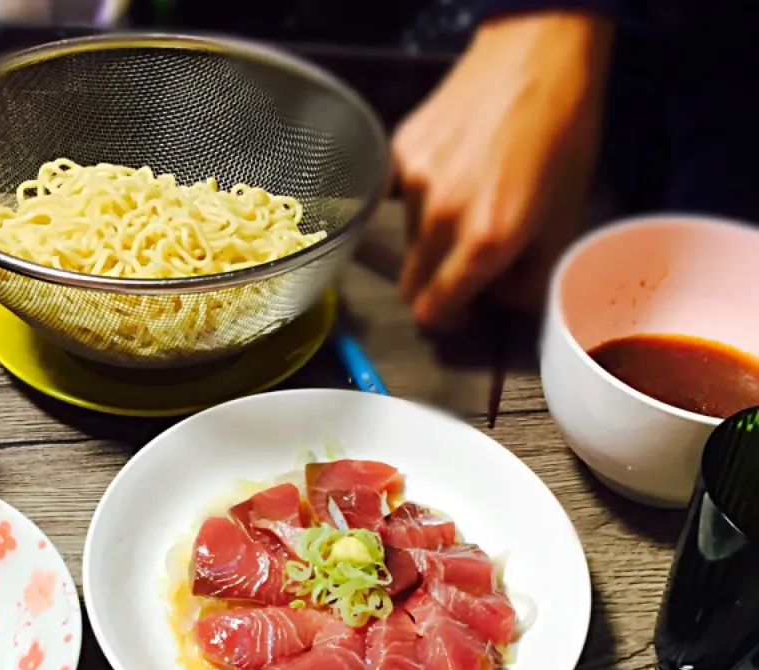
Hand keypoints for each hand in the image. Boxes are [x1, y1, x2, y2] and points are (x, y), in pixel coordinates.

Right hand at [392, 13, 613, 328]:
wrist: (538, 50)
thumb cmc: (563, 132)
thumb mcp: (567, 217)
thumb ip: (533, 278)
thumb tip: (505, 301)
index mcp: (486, 242)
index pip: (434, 312)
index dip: (449, 322)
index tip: (465, 312)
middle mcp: (442, 218)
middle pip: (411, 287)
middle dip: (436, 289)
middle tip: (465, 271)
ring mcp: (414, 183)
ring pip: (409, 243)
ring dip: (433, 242)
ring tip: (468, 208)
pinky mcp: (401, 152)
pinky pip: (403, 199)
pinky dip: (425, 201)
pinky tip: (456, 173)